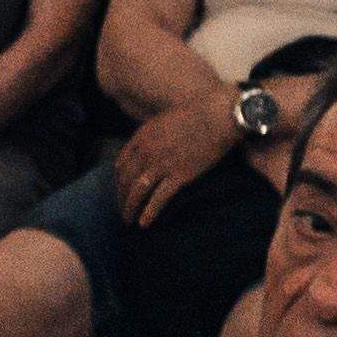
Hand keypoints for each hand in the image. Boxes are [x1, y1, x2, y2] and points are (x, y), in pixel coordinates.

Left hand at [111, 94, 241, 227]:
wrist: (217, 116)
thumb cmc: (196, 113)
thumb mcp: (164, 120)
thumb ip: (153, 135)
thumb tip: (151, 146)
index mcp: (141, 137)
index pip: (121, 165)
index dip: (119, 181)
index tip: (121, 190)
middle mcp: (147, 152)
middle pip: (126, 180)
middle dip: (121, 198)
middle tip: (121, 210)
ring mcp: (162, 164)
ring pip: (138, 191)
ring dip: (130, 208)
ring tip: (128, 220)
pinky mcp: (180, 175)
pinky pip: (159, 198)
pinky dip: (149, 212)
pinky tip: (144, 223)